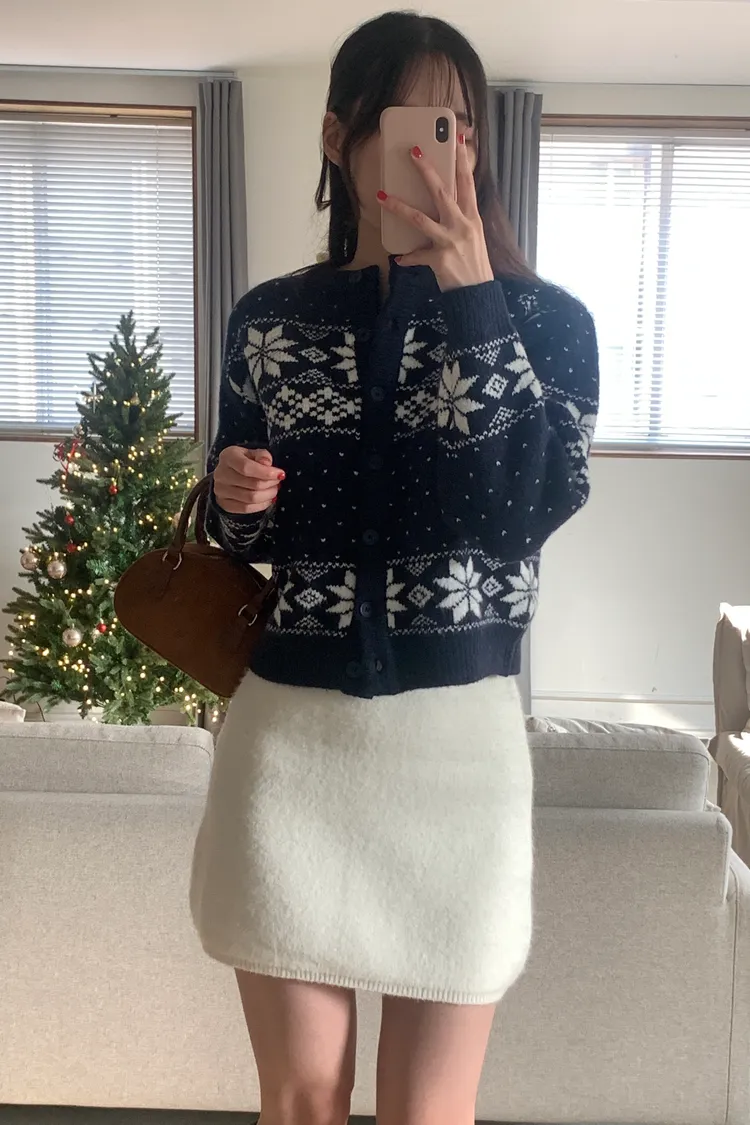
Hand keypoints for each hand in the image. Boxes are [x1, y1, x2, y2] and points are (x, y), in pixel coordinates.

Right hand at [213, 447, 283, 514]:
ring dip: (268, 495)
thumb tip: (267, 463)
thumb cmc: (243, 461)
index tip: (280, 474)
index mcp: (228, 457)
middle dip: (271, 484)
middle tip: (278, 482)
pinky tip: (267, 499)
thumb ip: (262, 455)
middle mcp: (221, 474)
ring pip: (251, 498)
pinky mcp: (224, 504)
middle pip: (252, 484)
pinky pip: (246, 508)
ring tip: (273, 490)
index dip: (266, 473)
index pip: (247, 467)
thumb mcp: (252, 453)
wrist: (227, 474)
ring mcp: (221, 490)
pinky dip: (261, 505)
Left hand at [376, 135, 493, 291]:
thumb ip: (460, 219)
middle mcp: (462, 225)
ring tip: (382, 196)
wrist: (478, 293)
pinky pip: (416, 256)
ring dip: (399, 206)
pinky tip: (399, 259)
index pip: (467, 182)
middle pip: (441, 191)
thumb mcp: (473, 236)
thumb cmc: (474, 263)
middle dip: (426, 169)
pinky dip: (407, 258)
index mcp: (472, 217)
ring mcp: (450, 241)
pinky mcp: (439, 259)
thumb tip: (444, 204)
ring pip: (420, 218)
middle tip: (412, 150)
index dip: (463, 159)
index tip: (458, 138)